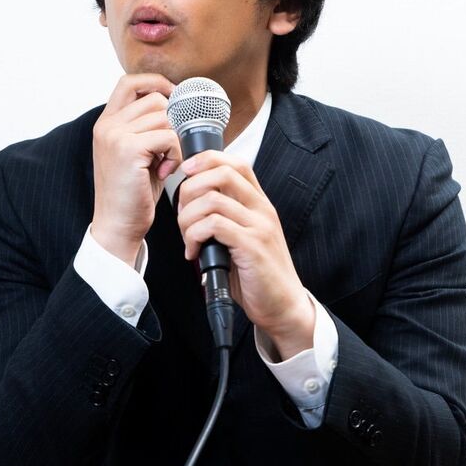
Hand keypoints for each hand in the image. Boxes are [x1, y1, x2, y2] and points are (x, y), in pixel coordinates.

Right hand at [90, 74, 182, 264]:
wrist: (118, 225)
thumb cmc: (133, 193)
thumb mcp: (138, 154)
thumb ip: (147, 129)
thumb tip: (177, 106)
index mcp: (107, 123)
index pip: (129, 82)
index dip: (155, 83)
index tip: (174, 99)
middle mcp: (107, 125)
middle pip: (155, 100)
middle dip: (172, 122)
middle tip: (169, 151)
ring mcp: (115, 136)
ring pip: (165, 118)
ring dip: (175, 141)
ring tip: (166, 164)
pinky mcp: (128, 150)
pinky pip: (168, 137)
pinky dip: (175, 154)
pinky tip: (165, 172)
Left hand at [176, 151, 314, 354]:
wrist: (283, 305)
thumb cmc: (258, 275)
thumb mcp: (243, 238)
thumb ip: (225, 218)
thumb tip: (189, 206)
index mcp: (259, 204)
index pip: (235, 164)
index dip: (206, 160)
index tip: (186, 172)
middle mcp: (262, 210)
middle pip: (221, 173)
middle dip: (189, 190)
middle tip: (182, 215)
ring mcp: (259, 227)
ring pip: (212, 200)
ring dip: (188, 218)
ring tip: (187, 238)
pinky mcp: (252, 246)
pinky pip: (214, 226)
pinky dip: (194, 237)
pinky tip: (193, 252)